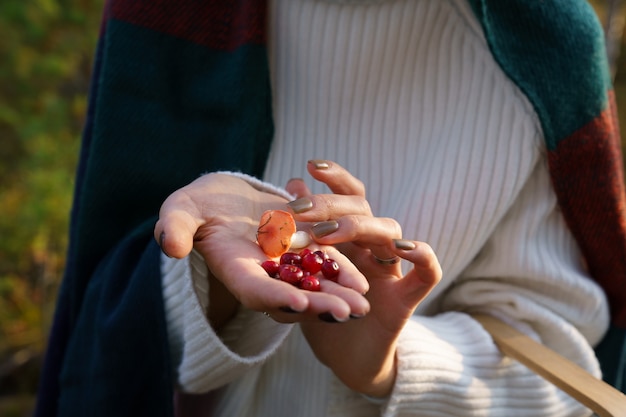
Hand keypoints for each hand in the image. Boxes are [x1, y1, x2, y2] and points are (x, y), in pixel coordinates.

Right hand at [154, 173, 369, 329]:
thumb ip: (174, 226)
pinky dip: (341, 269)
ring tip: (362, 305)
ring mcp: (285, 263)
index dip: (274, 297)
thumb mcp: (180, 209)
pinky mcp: (302, 247)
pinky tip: (363, 279)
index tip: (296, 303)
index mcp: (234, 269)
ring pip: (314, 283)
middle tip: (347, 314)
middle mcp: (263, 273)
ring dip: (338, 294)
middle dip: (319, 305)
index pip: (253, 289)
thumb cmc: (196, 203)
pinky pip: (324, 261)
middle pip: (292, 295)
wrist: (221, 195)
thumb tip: (170, 246)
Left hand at [286, 161, 441, 396]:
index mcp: (350, 239)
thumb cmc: (325, 311)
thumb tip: (291, 186)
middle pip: (362, 211)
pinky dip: (423, 256)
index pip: (349, 198)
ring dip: (360, 228)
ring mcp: (391, 272)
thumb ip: (301, 232)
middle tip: (299, 211)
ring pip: (390, 233)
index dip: (335, 179)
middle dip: (330, 206)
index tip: (310, 166)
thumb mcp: (305, 272)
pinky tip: (405, 249)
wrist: (345, 359)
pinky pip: (427, 273)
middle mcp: (372, 248)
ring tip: (328, 235)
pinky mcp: (406, 300)